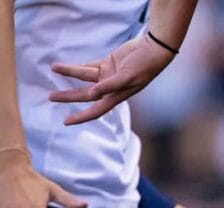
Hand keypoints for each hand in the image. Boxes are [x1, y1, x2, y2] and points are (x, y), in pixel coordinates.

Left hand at [49, 33, 175, 125]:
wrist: (153, 50)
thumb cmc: (144, 66)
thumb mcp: (127, 77)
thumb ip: (110, 85)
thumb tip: (92, 93)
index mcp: (116, 96)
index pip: (95, 111)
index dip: (80, 117)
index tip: (66, 122)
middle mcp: (110, 88)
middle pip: (85, 95)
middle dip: (68, 96)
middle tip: (51, 97)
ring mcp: (109, 76)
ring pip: (85, 76)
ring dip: (70, 72)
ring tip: (54, 67)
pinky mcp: (109, 63)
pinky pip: (90, 66)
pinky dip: (79, 66)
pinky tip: (67, 66)